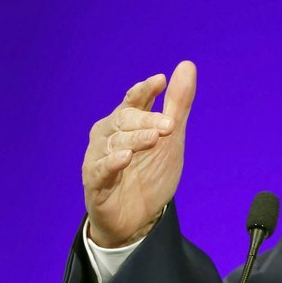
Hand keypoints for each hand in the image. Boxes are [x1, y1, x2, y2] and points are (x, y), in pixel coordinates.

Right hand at [82, 61, 196, 246]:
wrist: (139, 217)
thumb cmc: (151, 171)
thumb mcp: (171, 135)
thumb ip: (177, 103)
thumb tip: (187, 65)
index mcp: (125, 121)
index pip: (133, 100)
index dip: (144, 90)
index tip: (160, 81)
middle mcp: (108, 135)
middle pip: (124, 120)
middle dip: (147, 119)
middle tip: (169, 124)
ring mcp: (99, 158)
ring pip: (115, 143)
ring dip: (135, 139)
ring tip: (155, 138)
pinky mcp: (95, 183)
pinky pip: (101, 169)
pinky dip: (112, 162)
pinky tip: (125, 157)